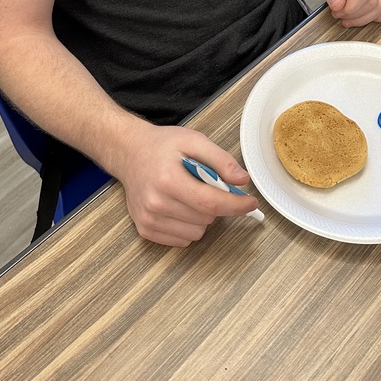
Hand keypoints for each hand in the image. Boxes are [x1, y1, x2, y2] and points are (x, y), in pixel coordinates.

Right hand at [113, 123, 258, 246]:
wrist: (129, 153)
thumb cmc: (161, 146)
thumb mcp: (193, 140)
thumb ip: (220, 160)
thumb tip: (242, 180)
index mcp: (168, 179)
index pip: (210, 203)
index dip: (235, 205)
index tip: (250, 202)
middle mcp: (156, 203)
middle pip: (206, 219)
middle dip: (216, 204)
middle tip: (206, 185)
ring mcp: (149, 220)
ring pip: (197, 233)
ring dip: (202, 217)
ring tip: (189, 194)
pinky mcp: (145, 230)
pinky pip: (182, 240)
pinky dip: (188, 226)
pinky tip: (179, 206)